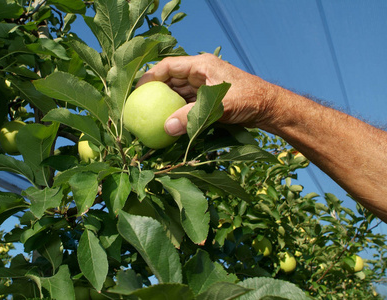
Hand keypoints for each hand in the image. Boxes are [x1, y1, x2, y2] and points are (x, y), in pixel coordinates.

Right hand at [136, 54, 279, 135]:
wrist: (270, 107)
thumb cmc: (249, 99)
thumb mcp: (219, 106)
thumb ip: (192, 117)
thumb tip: (166, 128)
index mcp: (201, 65)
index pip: (169, 66)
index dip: (150, 76)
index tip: (137, 90)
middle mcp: (200, 73)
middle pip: (171, 80)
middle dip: (155, 93)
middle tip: (140, 108)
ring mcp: (203, 86)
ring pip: (178, 94)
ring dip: (166, 105)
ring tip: (150, 118)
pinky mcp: (208, 99)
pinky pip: (187, 104)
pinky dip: (178, 113)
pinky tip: (169, 124)